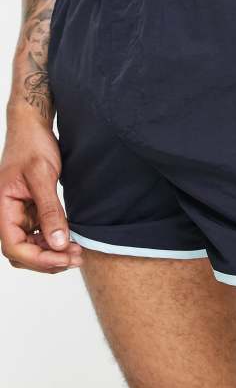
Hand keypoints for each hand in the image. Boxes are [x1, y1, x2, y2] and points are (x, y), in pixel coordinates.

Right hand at [0, 111, 81, 272]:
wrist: (33, 127)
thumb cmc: (32, 145)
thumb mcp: (43, 177)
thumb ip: (50, 211)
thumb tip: (59, 243)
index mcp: (2, 208)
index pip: (14, 247)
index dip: (39, 258)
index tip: (65, 257)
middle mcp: (7, 215)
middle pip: (22, 253)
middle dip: (49, 260)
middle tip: (77, 256)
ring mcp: (19, 214)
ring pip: (31, 247)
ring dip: (53, 253)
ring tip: (77, 250)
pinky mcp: (31, 210)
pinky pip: (39, 234)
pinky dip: (54, 241)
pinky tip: (71, 239)